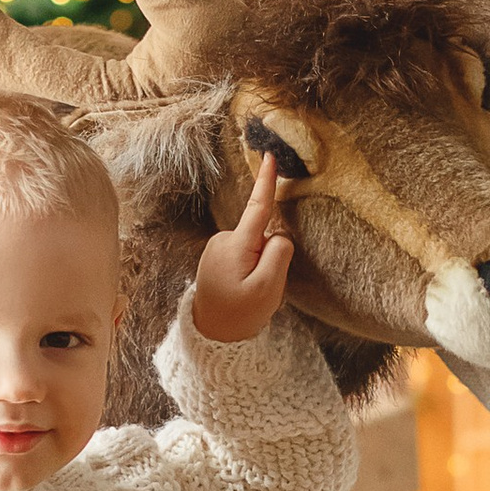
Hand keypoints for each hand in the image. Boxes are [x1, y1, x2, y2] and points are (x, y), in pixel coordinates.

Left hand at [194, 153, 294, 341]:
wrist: (211, 335)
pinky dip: (249, 268)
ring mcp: (217, 248)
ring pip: (254, 246)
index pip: (258, 207)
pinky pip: (244, 254)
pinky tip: (240, 290)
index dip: (266, 181)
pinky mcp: (215, 257)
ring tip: (248, 292)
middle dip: (270, 255)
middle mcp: (223, 240)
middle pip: (262, 234)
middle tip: (262, 287)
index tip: (269, 154)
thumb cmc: (240, 314)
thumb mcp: (268, 288)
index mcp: (237, 245)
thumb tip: (278, 234)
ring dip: (258, 265)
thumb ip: (278, 254)